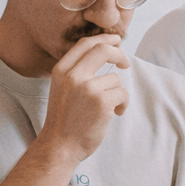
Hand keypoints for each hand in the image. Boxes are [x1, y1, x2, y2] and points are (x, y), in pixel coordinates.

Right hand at [36, 35, 129, 162]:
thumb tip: (104, 54)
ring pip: (115, 79)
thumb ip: (77, 73)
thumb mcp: (62, 89)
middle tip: (125, 63)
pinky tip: (115, 114)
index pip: (85, 44)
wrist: (59, 146)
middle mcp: (73, 75)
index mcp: (61, 70)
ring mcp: (88, 88)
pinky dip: (123, 104)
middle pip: (103, 50)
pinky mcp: (102, 102)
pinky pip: (122, 93)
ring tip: (109, 108)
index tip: (115, 41)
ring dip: (117, 93)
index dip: (103, 39)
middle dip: (119, 53)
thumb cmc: (64, 121)